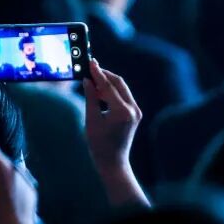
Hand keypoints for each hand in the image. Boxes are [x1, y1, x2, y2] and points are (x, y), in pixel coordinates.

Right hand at [84, 59, 141, 174]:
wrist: (113, 162)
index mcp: (122, 111)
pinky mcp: (135, 114)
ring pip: (122, 89)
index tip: (90, 62)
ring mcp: (136, 112)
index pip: (109, 85)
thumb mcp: (92, 119)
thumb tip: (88, 80)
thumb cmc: (99, 144)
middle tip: (91, 68)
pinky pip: (123, 97)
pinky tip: (99, 92)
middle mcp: (133, 109)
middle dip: (105, 75)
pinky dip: (112, 92)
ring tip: (91, 82)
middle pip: (119, 83)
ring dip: (108, 83)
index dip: (98, 73)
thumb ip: (91, 98)